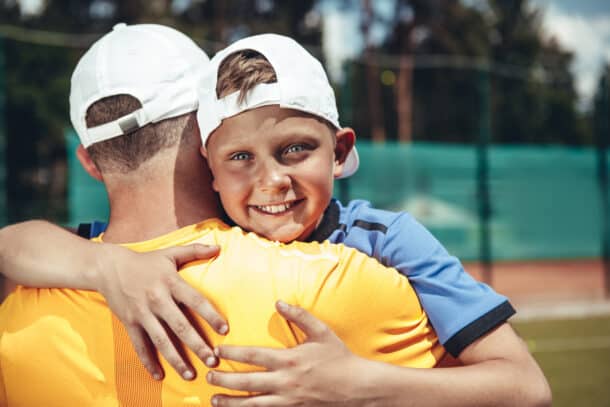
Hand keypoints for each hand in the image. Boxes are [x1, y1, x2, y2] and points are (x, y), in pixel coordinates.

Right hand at [96, 243, 227, 380]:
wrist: (109, 267)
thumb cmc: (146, 261)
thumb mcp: (170, 253)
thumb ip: (195, 251)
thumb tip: (219, 247)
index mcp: (171, 282)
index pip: (196, 301)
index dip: (211, 316)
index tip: (224, 330)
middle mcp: (157, 299)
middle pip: (181, 326)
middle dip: (197, 345)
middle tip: (212, 360)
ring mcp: (142, 313)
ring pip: (161, 340)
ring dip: (176, 359)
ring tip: (190, 375)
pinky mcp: (129, 322)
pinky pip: (140, 345)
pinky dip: (148, 362)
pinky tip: (159, 376)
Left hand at [207, 301, 369, 405]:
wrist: (358, 388)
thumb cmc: (339, 358)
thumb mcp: (321, 332)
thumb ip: (299, 315)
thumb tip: (278, 302)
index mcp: (289, 359)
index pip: (253, 355)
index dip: (232, 352)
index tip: (217, 350)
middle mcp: (285, 381)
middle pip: (246, 382)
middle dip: (224, 379)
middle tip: (209, 375)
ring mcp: (289, 400)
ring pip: (252, 404)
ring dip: (231, 403)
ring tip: (214, 400)